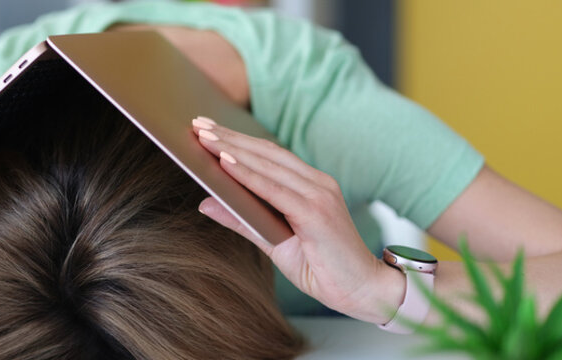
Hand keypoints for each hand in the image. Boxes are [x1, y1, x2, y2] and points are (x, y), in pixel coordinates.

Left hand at [191, 117, 403, 323]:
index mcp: (311, 186)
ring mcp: (319, 195)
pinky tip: (225, 163)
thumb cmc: (323, 268)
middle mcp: (317, 184)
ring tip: (204, 138)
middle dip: (229, 138)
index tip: (207, 128)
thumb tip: (204, 202)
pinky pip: (274, 190)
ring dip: (233, 149)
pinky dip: (248, 175)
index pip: (269, 155)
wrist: (363, 292)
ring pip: (268, 165)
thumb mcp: (273, 242)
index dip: (238, 140)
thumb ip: (242, 220)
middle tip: (198, 125)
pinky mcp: (316, 212)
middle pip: (266, 153)